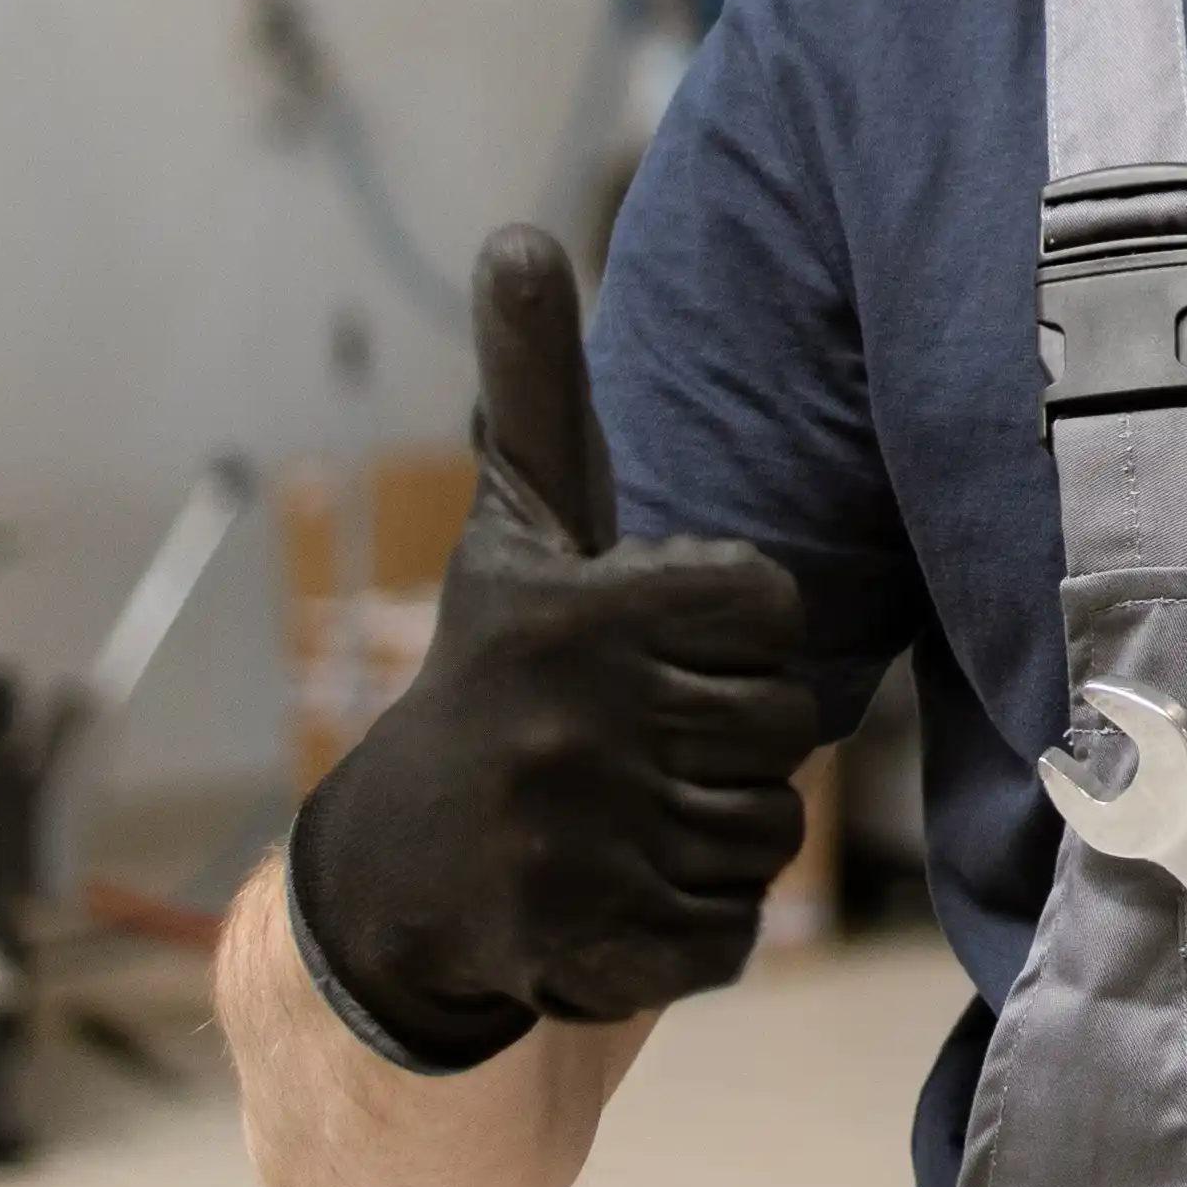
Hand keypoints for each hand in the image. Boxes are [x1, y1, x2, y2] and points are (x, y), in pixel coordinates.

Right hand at [280, 230, 820, 1073]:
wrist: (402, 876)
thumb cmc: (501, 672)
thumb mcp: (522, 529)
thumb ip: (537, 386)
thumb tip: (518, 234)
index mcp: (572, 614)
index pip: (773, 614)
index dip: (733, 637)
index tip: (654, 651)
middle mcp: (568, 724)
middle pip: (783, 731)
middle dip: (726, 741)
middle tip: (636, 744)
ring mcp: (577, 845)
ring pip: (765, 834)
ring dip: (710, 833)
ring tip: (620, 815)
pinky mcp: (589, 951)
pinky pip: (730, 935)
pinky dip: (685, 926)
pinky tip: (608, 894)